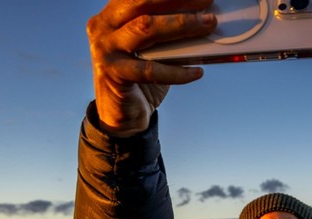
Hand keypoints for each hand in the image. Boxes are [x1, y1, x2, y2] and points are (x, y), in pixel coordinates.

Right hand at [87, 0, 216, 135]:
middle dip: (178, 0)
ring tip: (208, 24)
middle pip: (142, 3)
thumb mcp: (154, 50)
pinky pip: (152, 70)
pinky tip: (198, 72)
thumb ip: (168, 34)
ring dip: (182, 24)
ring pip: (147, 28)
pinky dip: (178, 71)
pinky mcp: (113, 74)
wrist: (122, 115)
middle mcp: (103, 26)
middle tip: (206, 2)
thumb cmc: (142, 77)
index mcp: (112, 13)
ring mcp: (105, 49)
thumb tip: (204, 20)